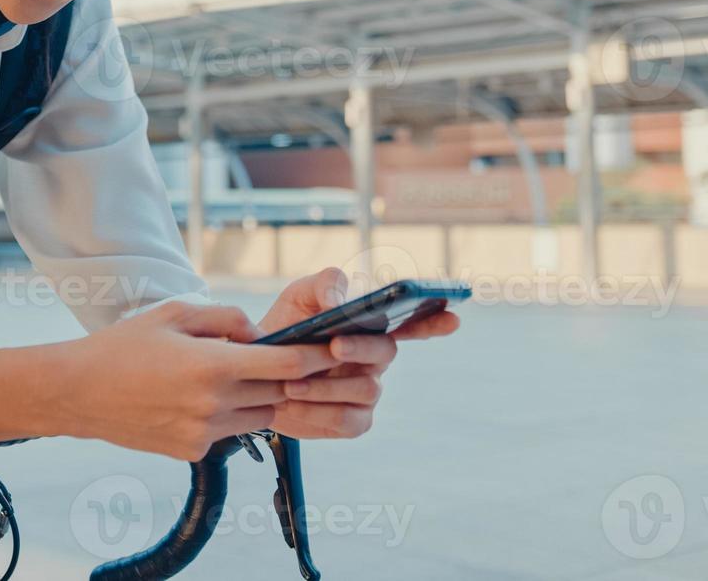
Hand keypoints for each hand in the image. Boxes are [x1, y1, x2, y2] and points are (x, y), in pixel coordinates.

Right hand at [56, 301, 340, 461]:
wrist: (78, 392)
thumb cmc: (123, 345)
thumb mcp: (173, 313)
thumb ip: (225, 319)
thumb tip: (259, 333)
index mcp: (212, 366)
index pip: (284, 366)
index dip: (313, 357)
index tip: (332, 349)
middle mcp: (214, 404)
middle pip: (278, 394)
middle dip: (289, 378)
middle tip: (292, 361)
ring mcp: (204, 432)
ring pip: (259, 417)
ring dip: (261, 398)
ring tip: (239, 376)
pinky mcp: (192, 451)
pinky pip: (230, 432)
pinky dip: (231, 415)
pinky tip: (202, 397)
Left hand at [256, 267, 461, 440]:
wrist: (255, 371)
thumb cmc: (285, 328)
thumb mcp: (299, 296)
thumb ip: (323, 285)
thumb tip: (341, 298)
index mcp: (371, 326)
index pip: (413, 321)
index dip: (434, 321)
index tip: (452, 316)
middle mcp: (376, 359)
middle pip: (386, 352)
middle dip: (361, 348)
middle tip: (333, 345)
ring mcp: (368, 392)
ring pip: (367, 390)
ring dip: (328, 386)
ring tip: (292, 382)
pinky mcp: (353, 421)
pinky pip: (348, 421)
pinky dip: (318, 412)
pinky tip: (293, 404)